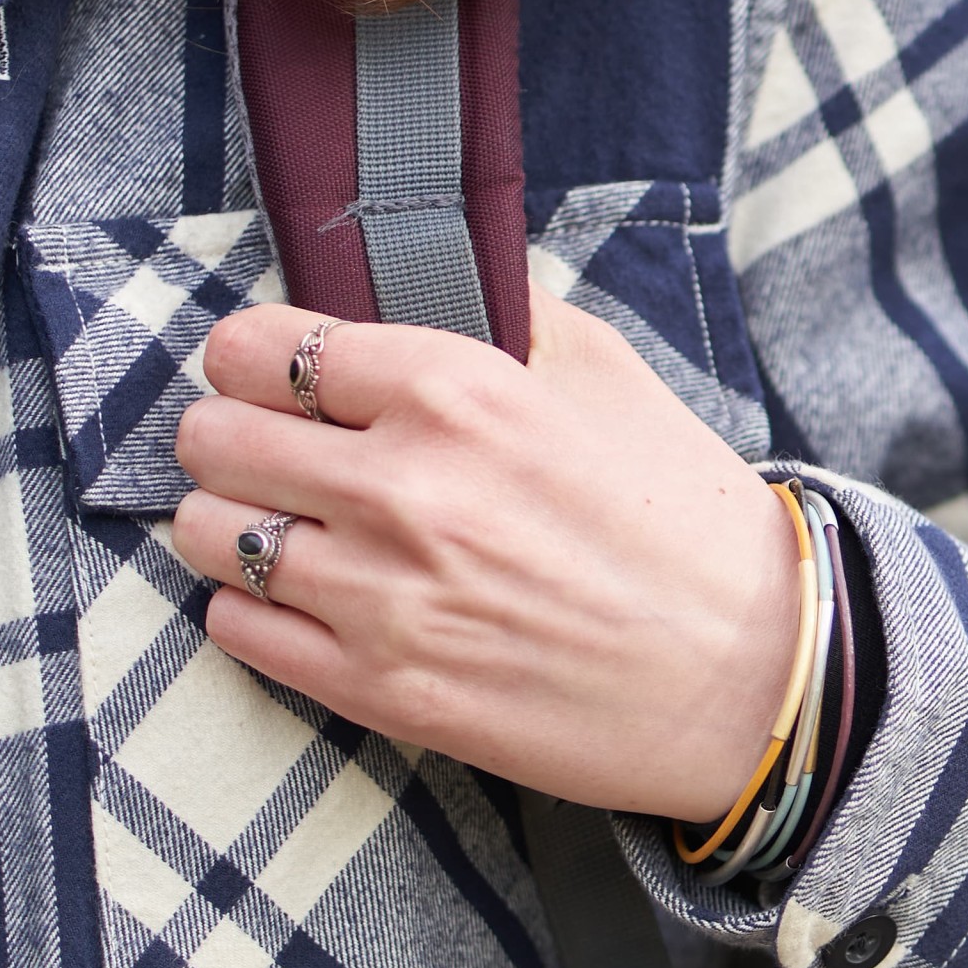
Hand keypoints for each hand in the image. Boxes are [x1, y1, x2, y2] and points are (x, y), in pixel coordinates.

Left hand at [168, 298, 802, 823]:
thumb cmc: (692, 527)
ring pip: (209, 535)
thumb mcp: (615, 378)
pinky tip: (301, 597)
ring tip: (279, 526)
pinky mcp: (382, 690)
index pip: (264, 347)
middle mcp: (405, 488)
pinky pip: (238, 630)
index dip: (254, 357)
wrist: (758, 677)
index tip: (271, 375)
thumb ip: (510, 314)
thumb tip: (439, 277)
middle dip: (229, 435)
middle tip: (266, 450)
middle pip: (213, 436)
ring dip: (232, 522)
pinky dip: (251, 606)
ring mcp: (384, 597)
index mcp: (459, 392)